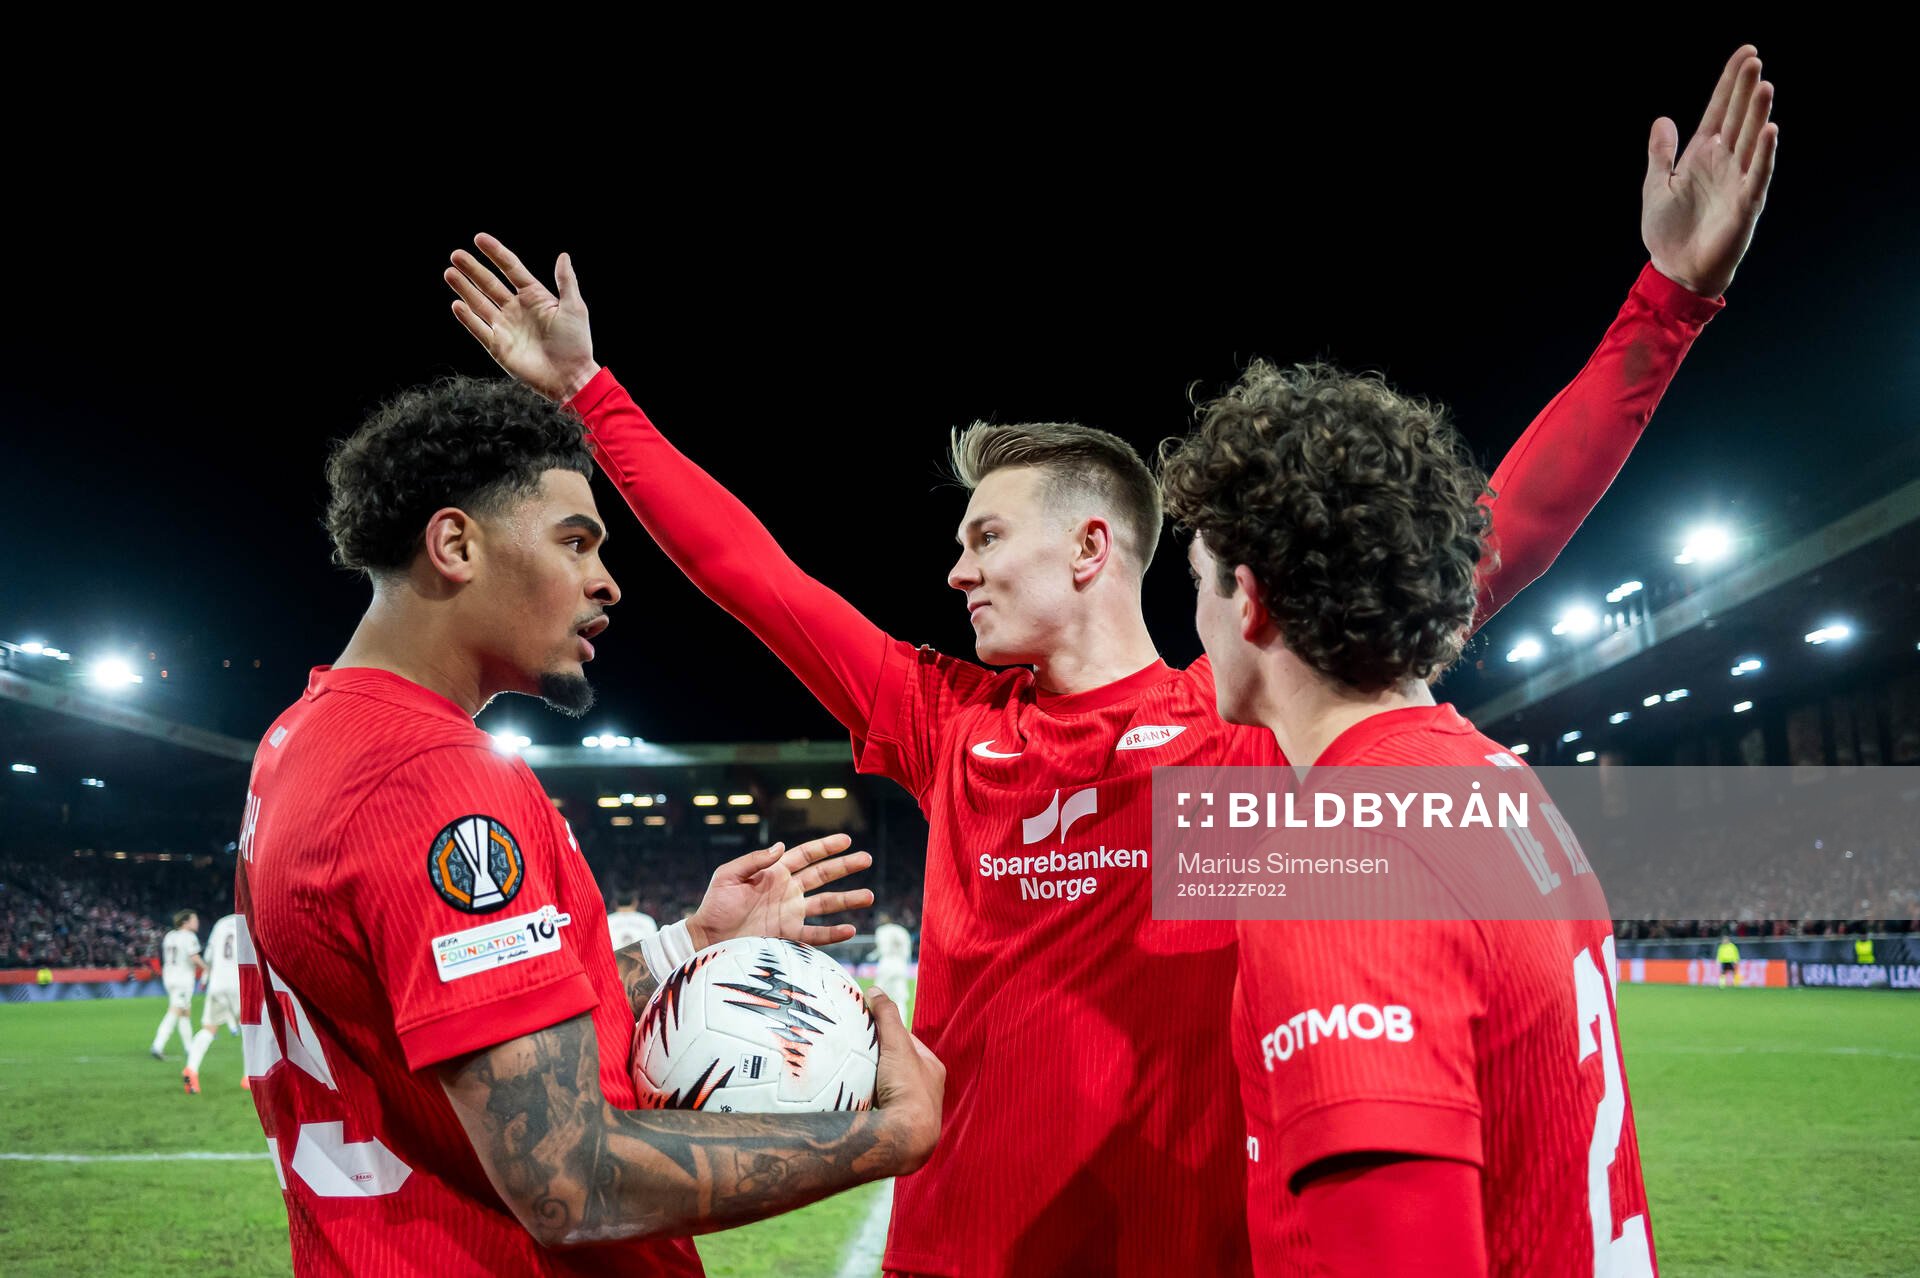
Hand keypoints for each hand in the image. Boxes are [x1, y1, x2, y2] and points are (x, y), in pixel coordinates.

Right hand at [445, 233, 601, 402]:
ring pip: (480, 303)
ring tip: (449, 272)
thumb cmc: (577, 343)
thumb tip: (563, 255)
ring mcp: (506, 327)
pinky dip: (467, 318)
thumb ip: (566, 282)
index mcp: (535, 296)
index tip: (479, 238)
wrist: (570, 378)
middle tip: (456, 255)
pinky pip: (479, 329)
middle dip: (473, 269)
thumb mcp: (574, 308)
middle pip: (490, 283)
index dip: (495, 253)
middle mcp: (517, 309)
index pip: (511, 268)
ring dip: (464, 288)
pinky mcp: (498, 347)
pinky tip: (457, 304)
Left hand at [686, 833, 874, 950]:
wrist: (707, 939)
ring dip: (847, 900)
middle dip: (845, 867)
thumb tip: (781, 847)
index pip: (806, 856)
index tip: (846, 840)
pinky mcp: (788, 936)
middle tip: (867, 858)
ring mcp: (790, 914)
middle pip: (822, 876)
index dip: (825, 847)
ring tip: (869, 896)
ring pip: (826, 904)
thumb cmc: (714, 905)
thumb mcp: (728, 876)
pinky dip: (833, 933)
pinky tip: (850, 929)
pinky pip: (816, 934)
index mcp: (774, 873)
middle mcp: (787, 892)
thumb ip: (754, 860)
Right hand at [867, 986, 944, 1171]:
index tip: (867, 1027)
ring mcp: (913, 1111)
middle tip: (855, 1052)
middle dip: (878, 1059)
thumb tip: (875, 990)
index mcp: (933, 1069)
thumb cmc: (907, 1088)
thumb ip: (887, 1016)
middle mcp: (927, 1090)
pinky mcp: (899, 1129)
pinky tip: (854, 1101)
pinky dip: (868, 1102)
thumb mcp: (897, 1044)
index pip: (907, 1042)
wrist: (905, 1138)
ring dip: (872, 1083)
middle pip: (897, 1066)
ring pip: (888, 1088)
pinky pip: (881, 1108)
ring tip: (851, 1076)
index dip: (887, 1032)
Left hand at [1642, 45, 1778, 297]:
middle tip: (1755, 60)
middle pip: (1738, 118)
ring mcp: (1737, 181)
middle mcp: (1724, 162)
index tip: (1745, 53)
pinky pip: (1757, 174)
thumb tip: (1663, 119)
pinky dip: (1763, 153)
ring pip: (1751, 140)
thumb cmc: (1668, 231)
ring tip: (1764, 85)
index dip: (1730, 83)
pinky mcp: (1745, 204)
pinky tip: (1770, 130)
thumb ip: (1661, 153)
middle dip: (1745, 90)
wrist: (1675, 270)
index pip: (1719, 110)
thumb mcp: (1656, 185)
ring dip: (1757, 114)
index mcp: (1702, 155)